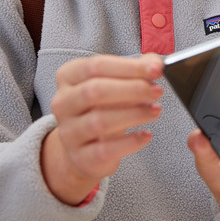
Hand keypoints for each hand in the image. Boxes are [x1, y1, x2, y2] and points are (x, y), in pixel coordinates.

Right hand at [42, 54, 162, 205]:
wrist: (84, 147)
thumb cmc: (101, 108)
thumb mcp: (114, 83)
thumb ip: (136, 69)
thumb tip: (155, 64)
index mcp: (68, 76)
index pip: (96, 66)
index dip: (129, 67)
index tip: (155, 70)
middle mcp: (63, 103)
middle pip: (95, 91)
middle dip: (132, 89)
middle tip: (156, 91)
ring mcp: (69, 132)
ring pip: (100, 121)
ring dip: (134, 114)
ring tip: (154, 110)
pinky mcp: (81, 156)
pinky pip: (105, 149)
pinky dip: (130, 142)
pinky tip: (146, 135)